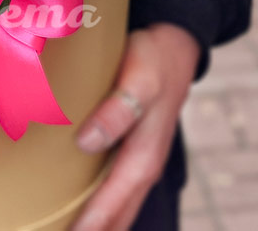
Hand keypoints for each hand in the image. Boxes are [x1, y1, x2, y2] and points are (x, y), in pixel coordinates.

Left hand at [71, 24, 200, 230]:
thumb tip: (86, 143)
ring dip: (99, 224)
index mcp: (144, 157)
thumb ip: (117, 112)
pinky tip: (83, 209)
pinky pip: (117, 189)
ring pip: (119, 206)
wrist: (174, 45)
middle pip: (118, 215)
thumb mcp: (139, 80)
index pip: (113, 203)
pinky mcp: (133, 149)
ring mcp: (140, 160)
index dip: (91, 223)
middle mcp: (143, 166)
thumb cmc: (154, 60)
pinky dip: (103, 206)